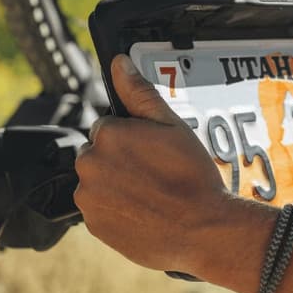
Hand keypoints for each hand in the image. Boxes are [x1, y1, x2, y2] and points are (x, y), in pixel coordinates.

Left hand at [74, 55, 235, 272]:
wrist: (203, 228)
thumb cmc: (192, 176)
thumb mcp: (173, 126)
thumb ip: (140, 93)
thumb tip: (119, 64)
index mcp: (108, 135)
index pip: (108, 128)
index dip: (133, 138)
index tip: (153, 152)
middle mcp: (90, 165)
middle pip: (99, 155)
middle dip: (121, 161)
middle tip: (155, 173)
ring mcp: (89, 198)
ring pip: (98, 183)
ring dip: (117, 186)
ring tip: (152, 194)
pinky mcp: (94, 226)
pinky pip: (101, 211)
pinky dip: (117, 211)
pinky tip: (145, 212)